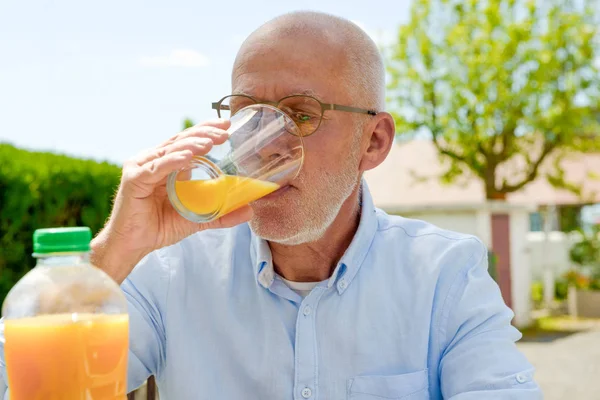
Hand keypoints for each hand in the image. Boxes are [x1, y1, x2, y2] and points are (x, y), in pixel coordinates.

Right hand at [91, 119, 252, 282]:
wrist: (133, 245)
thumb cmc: (159, 227)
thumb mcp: (196, 218)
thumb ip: (220, 213)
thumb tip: (248, 210)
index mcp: (167, 163)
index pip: (188, 140)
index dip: (206, 130)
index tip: (227, 126)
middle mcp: (153, 160)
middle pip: (181, 140)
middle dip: (204, 134)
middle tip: (225, 132)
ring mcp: (142, 167)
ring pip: (171, 150)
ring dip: (192, 145)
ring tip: (210, 144)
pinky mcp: (134, 179)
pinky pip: (156, 167)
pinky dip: (173, 161)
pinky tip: (188, 157)